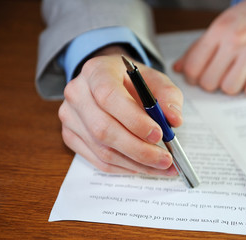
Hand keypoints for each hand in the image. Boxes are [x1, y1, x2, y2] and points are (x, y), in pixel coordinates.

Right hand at [58, 46, 182, 174]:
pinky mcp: (71, 136)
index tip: (158, 134)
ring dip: (135, 163)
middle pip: (103, 129)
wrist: (111, 82)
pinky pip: (98, 160)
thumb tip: (174, 120)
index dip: (133, 119)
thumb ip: (168, 96)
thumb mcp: (155, 80)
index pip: (109, 96)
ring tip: (160, 166)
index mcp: (96, 71)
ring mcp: (70, 117)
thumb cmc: (133, 81)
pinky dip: (124, 167)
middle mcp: (77, 93)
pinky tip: (142, 166)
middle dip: (139, 149)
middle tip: (165, 159)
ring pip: (102, 150)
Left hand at [174, 0, 245, 95]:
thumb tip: (178, 69)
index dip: (193, 78)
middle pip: (209, 82)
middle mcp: (235, 40)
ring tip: (237, 75)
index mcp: (218, 31)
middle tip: (220, 75)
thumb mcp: (219, 28)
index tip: (199, 78)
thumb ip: (197, 49)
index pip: (193, 68)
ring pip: (229, 88)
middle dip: (212, 83)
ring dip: (232, 86)